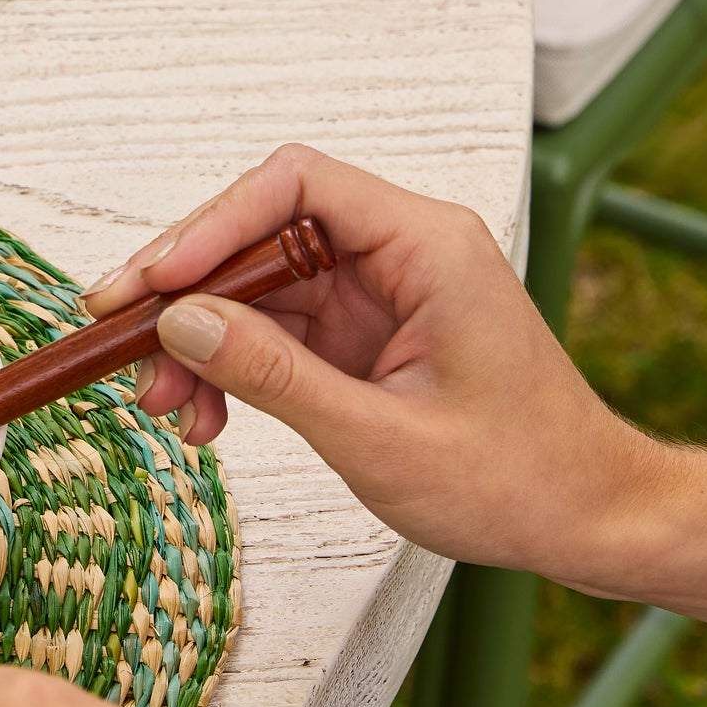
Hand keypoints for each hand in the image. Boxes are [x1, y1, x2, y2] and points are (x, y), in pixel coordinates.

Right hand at [86, 144, 706, 623]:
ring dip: (198, 338)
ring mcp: (378, 291)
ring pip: (255, 284)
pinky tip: (204, 414)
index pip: (295, 185)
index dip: (212, 224)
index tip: (155, 282)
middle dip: (185, 288)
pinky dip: (231, 366)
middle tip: (117, 336)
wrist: (588, 521)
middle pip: (259, 230)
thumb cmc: (518, 479)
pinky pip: (274, 328)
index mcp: (426, 245)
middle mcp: (399, 251)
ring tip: (161, 404)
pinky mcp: (364, 331)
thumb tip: (180, 324)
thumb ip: (273, 374)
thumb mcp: (379, 438)